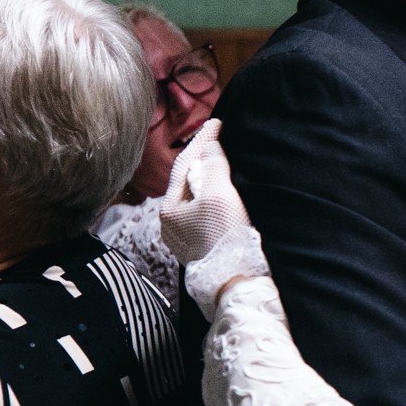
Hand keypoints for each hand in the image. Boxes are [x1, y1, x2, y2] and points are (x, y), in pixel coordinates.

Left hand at [159, 119, 251, 264]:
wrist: (236, 282)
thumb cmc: (226, 237)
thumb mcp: (219, 195)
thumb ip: (212, 166)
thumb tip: (210, 147)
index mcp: (169, 209)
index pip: (185, 164)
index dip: (202, 141)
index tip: (218, 122)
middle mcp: (171, 224)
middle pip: (188, 181)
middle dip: (203, 159)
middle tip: (220, 138)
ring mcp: (184, 238)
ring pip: (196, 198)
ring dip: (209, 178)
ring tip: (224, 161)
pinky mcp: (201, 247)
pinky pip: (205, 212)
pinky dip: (214, 197)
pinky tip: (225, 192)